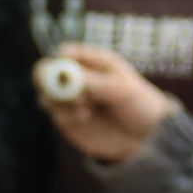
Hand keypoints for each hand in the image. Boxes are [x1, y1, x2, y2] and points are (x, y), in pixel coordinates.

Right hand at [35, 46, 174, 166]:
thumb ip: (94, 82)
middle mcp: (78, 78)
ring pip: (46, 95)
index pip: (64, 53)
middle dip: (49, 82)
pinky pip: (55, 115)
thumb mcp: (121, 90)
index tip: (66, 75)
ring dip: (59, 102)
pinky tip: (85, 119)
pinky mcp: (69, 120)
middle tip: (65, 94)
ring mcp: (71, 99)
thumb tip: (66, 76)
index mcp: (93, 62)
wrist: (146, 139)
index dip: (59, 62)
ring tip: (84, 109)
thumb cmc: (140, 105)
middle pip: (45, 71)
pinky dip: (65, 116)